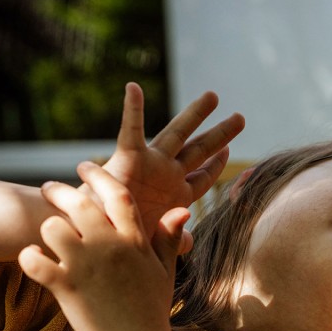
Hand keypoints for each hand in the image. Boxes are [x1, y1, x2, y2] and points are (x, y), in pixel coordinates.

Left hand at [19, 161, 186, 330]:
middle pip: (77, 202)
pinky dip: (28, 257)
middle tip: (49, 188)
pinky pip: (34, 261)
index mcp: (134, 240)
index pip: (117, 193)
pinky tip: (31, 258)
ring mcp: (85, 265)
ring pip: (52, 228)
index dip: (98, 175)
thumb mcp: (165, 270)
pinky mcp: (64, 286)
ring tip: (48, 234)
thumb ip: (169, 238)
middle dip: (58, 190)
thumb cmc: (151, 308)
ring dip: (47, 229)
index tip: (84, 166)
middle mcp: (109, 246)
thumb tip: (182, 209)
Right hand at [98, 83, 244, 252]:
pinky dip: (132, 109)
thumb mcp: (153, 240)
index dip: (217, 164)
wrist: (90, 237)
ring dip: (196, 114)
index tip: (229, 150)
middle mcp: (166, 175)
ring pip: (177, 134)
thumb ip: (173, 239)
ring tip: (214, 96)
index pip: (203, 176)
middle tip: (241, 118)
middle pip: (200, 150)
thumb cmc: (120, 239)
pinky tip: (134, 88)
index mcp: (176, 194)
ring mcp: (149, 164)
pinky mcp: (126, 159)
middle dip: (221, 134)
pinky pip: (131, 131)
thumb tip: (189, 242)